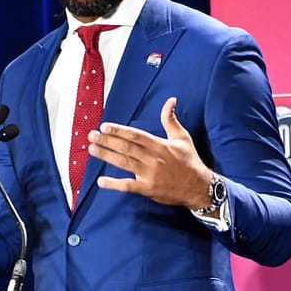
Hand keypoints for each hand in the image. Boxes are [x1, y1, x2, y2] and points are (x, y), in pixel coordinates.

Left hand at [87, 97, 212, 208]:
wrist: (198, 187)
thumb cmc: (189, 161)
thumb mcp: (182, 137)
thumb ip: (171, 119)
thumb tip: (170, 100)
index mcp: (160, 145)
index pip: (135, 135)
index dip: (119, 130)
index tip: (104, 126)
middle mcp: (153, 159)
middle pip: (126, 147)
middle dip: (107, 141)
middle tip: (91, 135)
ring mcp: (150, 174)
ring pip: (124, 163)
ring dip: (106, 156)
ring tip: (92, 150)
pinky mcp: (148, 189)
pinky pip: (128, 186)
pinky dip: (114, 184)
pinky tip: (101, 182)